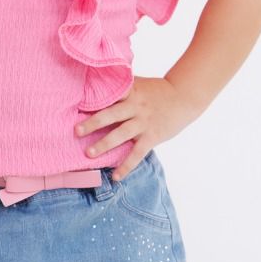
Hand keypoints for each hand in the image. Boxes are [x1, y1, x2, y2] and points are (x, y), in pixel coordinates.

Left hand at [74, 76, 194, 180]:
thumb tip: (96, 84)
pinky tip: (115, 177)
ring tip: (89, 153)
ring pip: (121, 134)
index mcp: (130, 92)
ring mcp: (143, 122)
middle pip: (111, 114)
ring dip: (104, 144)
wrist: (184, 97)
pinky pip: (137, 154)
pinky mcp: (152, 136)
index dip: (94, 97)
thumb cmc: (157, 90)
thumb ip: (120, 87)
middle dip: (93, 123)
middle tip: (76, 131)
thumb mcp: (138, 84)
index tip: (76, 102)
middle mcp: (135, 106)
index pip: (110, 93)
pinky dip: (126, 166)